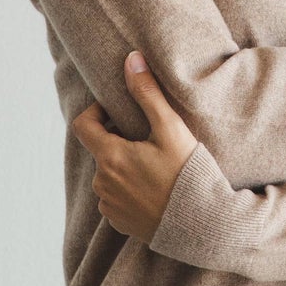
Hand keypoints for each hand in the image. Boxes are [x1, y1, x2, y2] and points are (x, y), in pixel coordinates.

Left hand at [71, 51, 199, 240]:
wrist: (202, 225)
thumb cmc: (188, 173)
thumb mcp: (170, 129)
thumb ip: (147, 93)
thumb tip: (130, 59)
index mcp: (110, 157)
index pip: (83, 125)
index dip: (97, 112)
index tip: (119, 112)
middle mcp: (102, 183)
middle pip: (100, 150)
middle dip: (119, 141)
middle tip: (150, 140)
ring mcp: (109, 206)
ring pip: (108, 175)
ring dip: (124, 167)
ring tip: (156, 167)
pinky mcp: (119, 223)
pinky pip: (116, 199)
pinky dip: (129, 191)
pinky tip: (155, 190)